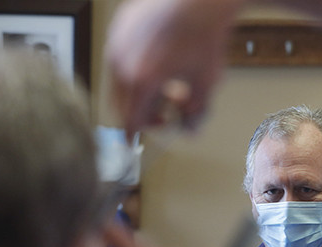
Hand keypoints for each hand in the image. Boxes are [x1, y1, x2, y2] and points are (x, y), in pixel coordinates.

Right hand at [105, 0, 243, 133]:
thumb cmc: (205, 37)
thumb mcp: (206, 84)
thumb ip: (196, 113)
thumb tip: (189, 130)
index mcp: (141, 81)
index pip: (130, 120)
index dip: (135, 134)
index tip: (134, 142)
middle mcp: (121, 62)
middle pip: (120, 103)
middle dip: (142, 111)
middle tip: (165, 109)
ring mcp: (116, 42)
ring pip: (118, 80)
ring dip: (138, 90)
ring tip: (167, 82)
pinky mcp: (117, 28)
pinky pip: (118, 57)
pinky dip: (134, 67)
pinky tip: (158, 60)